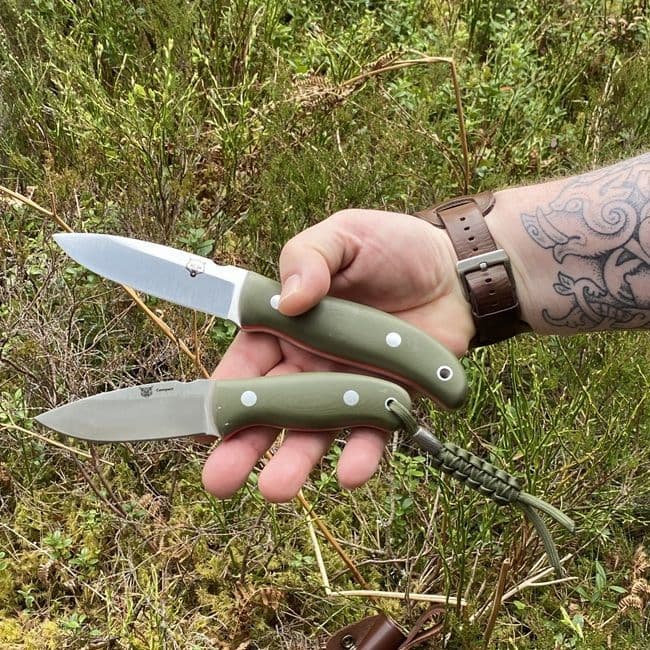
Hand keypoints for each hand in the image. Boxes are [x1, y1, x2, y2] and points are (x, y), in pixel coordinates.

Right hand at [202, 209, 473, 501]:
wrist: (454, 267)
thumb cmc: (390, 246)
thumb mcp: (342, 236)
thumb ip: (308, 258)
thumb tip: (287, 300)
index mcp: (289, 328)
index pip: (246, 364)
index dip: (223, 393)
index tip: (199, 425)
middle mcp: (313, 364)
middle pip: (274, 410)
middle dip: (244, 445)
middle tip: (218, 480)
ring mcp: (352, 387)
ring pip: (318, 431)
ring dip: (297, 461)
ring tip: (276, 489)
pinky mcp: (392, 400)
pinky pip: (375, 433)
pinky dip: (363, 453)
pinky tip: (351, 472)